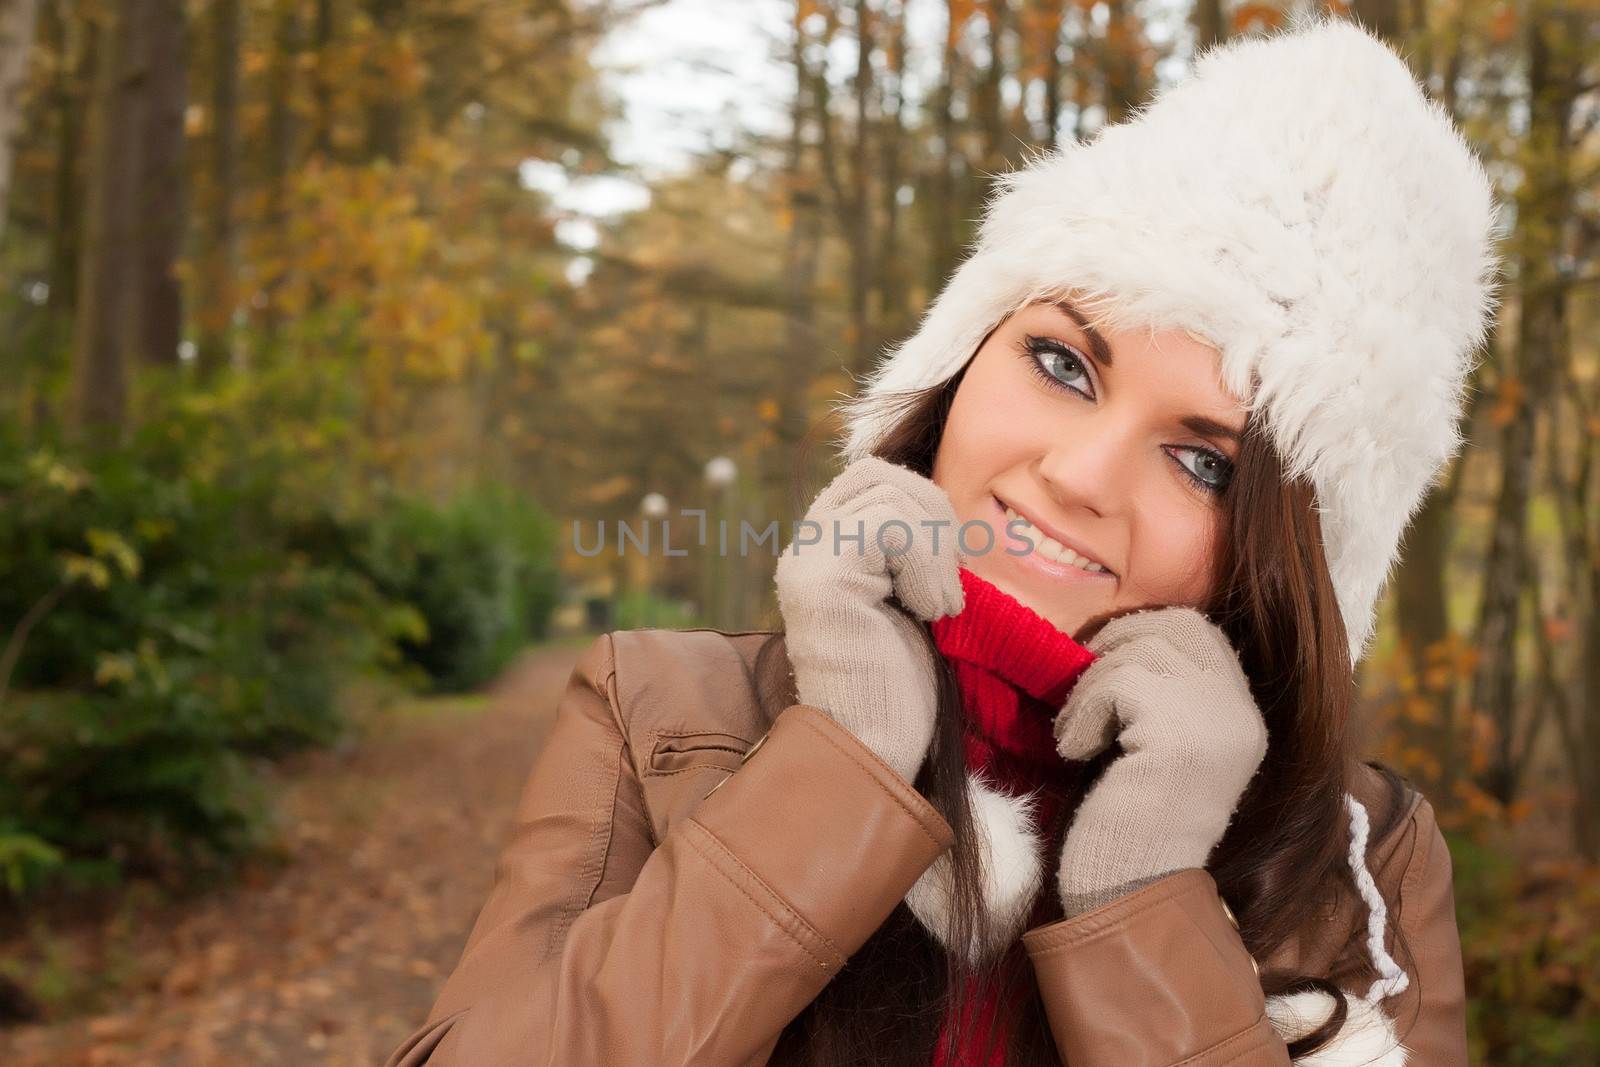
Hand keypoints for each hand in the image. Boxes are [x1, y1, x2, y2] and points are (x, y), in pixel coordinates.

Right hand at [775, 457, 964, 782]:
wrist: (877, 751)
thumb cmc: (902, 689)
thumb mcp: (910, 597)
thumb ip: (908, 547)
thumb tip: (938, 498)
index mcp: (823, 550)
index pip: (871, 476)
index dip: (922, 504)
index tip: (942, 571)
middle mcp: (803, 549)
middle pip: (877, 474)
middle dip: (932, 515)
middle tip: (945, 586)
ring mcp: (805, 561)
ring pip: (886, 494)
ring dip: (934, 549)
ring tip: (938, 608)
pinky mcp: (819, 580)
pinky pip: (887, 525)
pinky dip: (926, 564)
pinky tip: (930, 611)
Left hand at [1050, 606, 1268, 915]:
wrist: (1129, 892)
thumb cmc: (1129, 819)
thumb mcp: (1161, 743)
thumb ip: (1163, 691)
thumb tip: (1119, 632)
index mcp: (1244, 717)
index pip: (1199, 631)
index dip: (1145, 633)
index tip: (1105, 669)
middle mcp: (1241, 713)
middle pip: (1171, 627)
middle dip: (1116, 647)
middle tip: (1086, 695)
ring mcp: (1215, 722)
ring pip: (1137, 652)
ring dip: (1090, 689)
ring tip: (1079, 736)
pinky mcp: (1176, 735)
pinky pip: (1115, 685)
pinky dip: (1083, 714)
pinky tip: (1076, 752)